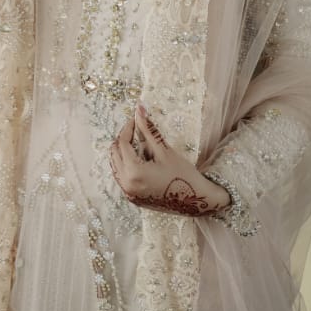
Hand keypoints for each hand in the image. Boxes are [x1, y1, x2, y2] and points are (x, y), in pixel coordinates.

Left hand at [109, 105, 230, 216]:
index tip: (135, 119)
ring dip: (123, 152)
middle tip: (136, 130)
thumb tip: (139, 110)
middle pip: (115, 154)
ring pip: (115, 165)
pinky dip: (125, 164)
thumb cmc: (183, 175)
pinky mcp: (133, 198)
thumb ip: (148, 130)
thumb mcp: (164, 150)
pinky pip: (121, 177)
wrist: (196, 201)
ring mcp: (129, 193)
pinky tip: (139, 158)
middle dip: (123, 139)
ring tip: (138, 143)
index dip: (128, 128)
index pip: (122, 144)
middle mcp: (126, 185)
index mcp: (133, 172)